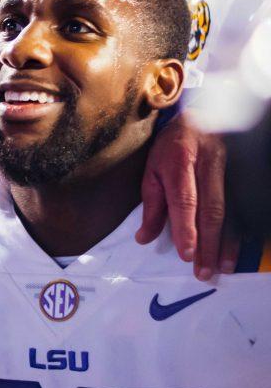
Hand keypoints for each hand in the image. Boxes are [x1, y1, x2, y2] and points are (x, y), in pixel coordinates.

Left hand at [137, 114, 238, 280]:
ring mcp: (231, 169)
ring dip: (228, 242)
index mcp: (180, 161)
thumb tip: (144, 238)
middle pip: (212, 209)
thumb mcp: (152, 170)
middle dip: (209, 243)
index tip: (187, 254)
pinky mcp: (244, 175)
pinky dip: (242, 231)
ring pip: (232, 210)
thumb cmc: (171, 147)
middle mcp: (209, 165)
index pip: (186, 199)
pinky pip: (245, 207)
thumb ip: (151, 205)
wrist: (203, 117)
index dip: (187, 228)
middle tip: (203, 271)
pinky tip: (237, 250)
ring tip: (221, 267)